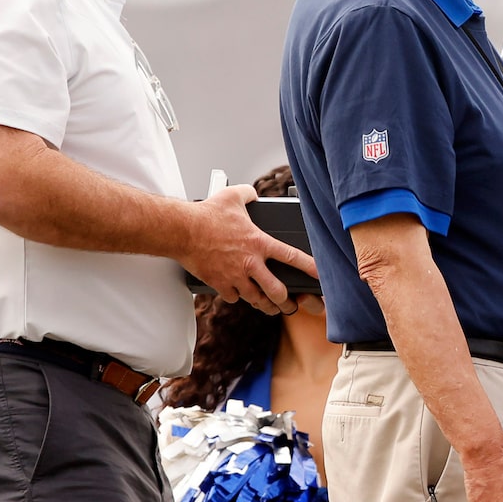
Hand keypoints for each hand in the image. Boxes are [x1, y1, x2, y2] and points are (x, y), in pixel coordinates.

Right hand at [182, 184, 314, 313]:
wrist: (181, 231)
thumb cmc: (206, 214)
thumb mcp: (232, 196)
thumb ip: (249, 195)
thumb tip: (254, 195)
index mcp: (259, 243)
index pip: (293, 257)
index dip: (311, 268)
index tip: (321, 277)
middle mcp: (250, 263)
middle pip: (277, 291)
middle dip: (286, 302)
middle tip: (290, 304)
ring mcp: (234, 276)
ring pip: (256, 299)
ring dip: (263, 304)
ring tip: (269, 306)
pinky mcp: (219, 283)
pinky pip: (233, 298)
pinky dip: (236, 298)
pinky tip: (238, 294)